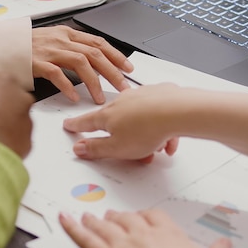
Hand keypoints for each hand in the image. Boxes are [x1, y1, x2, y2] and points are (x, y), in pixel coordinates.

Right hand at [32, 25, 132, 103]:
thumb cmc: (24, 49)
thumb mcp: (51, 44)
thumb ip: (69, 51)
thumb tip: (90, 66)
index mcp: (66, 34)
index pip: (98, 42)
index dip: (115, 55)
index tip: (128, 68)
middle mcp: (60, 39)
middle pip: (95, 53)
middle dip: (112, 71)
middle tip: (123, 86)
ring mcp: (48, 49)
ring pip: (81, 62)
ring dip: (94, 82)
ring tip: (100, 98)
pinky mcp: (36, 62)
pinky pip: (57, 74)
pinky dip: (67, 86)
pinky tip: (73, 97)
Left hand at [60, 209, 231, 247]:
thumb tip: (224, 244)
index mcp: (170, 235)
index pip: (155, 217)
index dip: (147, 216)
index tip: (144, 217)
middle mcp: (145, 235)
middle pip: (128, 219)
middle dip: (119, 217)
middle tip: (111, 216)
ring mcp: (124, 244)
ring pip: (105, 226)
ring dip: (95, 220)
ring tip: (87, 217)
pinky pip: (86, 239)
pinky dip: (72, 228)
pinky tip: (63, 220)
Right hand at [63, 83, 182, 160]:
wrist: (178, 111)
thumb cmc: (148, 128)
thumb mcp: (116, 148)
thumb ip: (96, 149)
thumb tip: (80, 148)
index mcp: (108, 115)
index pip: (86, 122)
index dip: (77, 126)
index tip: (70, 125)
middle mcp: (123, 101)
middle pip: (117, 123)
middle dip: (125, 139)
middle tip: (133, 152)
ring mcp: (142, 96)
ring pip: (139, 119)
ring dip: (146, 135)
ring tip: (156, 148)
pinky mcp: (160, 94)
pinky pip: (157, 114)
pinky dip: (161, 127)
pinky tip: (168, 139)